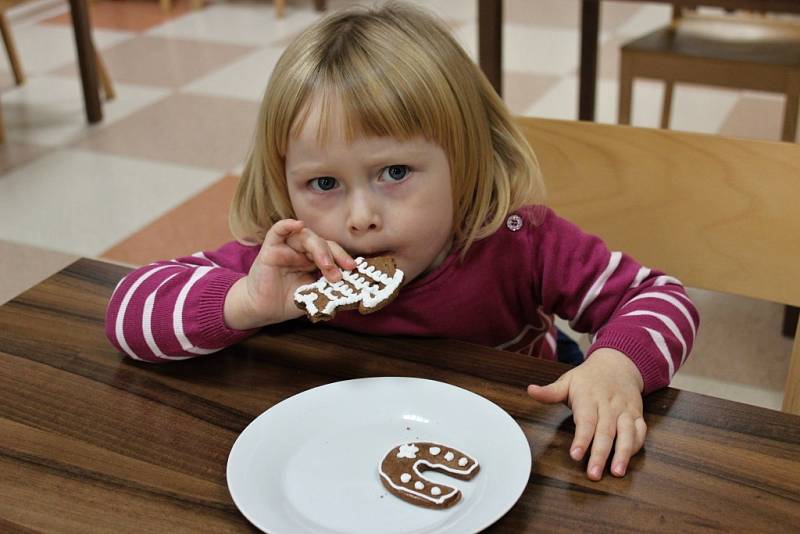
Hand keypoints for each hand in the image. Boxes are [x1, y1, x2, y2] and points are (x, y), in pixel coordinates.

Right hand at [224, 219, 354, 329]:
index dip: (344, 258)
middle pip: (323, 243)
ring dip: (319, 249)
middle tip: (339, 273)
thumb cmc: (289, 301)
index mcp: (315, 260)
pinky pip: (278, 231)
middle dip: (335, 256)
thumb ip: (329, 288)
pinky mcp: (270, 249)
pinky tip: (297, 224)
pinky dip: (287, 225)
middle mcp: (303, 251)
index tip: (354, 269)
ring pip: (306, 236)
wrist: (264, 310)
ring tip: (326, 266)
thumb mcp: (314, 295)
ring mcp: (287, 248)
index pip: (333, 252)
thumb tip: (351, 288)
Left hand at [527, 348, 645, 480]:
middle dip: (600, 454)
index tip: (576, 455)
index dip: (582, 438)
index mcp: (589, 397)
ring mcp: (625, 410)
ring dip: (623, 453)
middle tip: (593, 474)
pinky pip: (640, 431)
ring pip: (627, 433)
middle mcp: (609, 405)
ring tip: (617, 472)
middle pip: (606, 431)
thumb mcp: (567, 381)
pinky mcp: (637, 415)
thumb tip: (530, 390)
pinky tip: (628, 460)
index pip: (586, 420)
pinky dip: (637, 446)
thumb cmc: (588, 378)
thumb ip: (550, 392)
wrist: (617, 364)